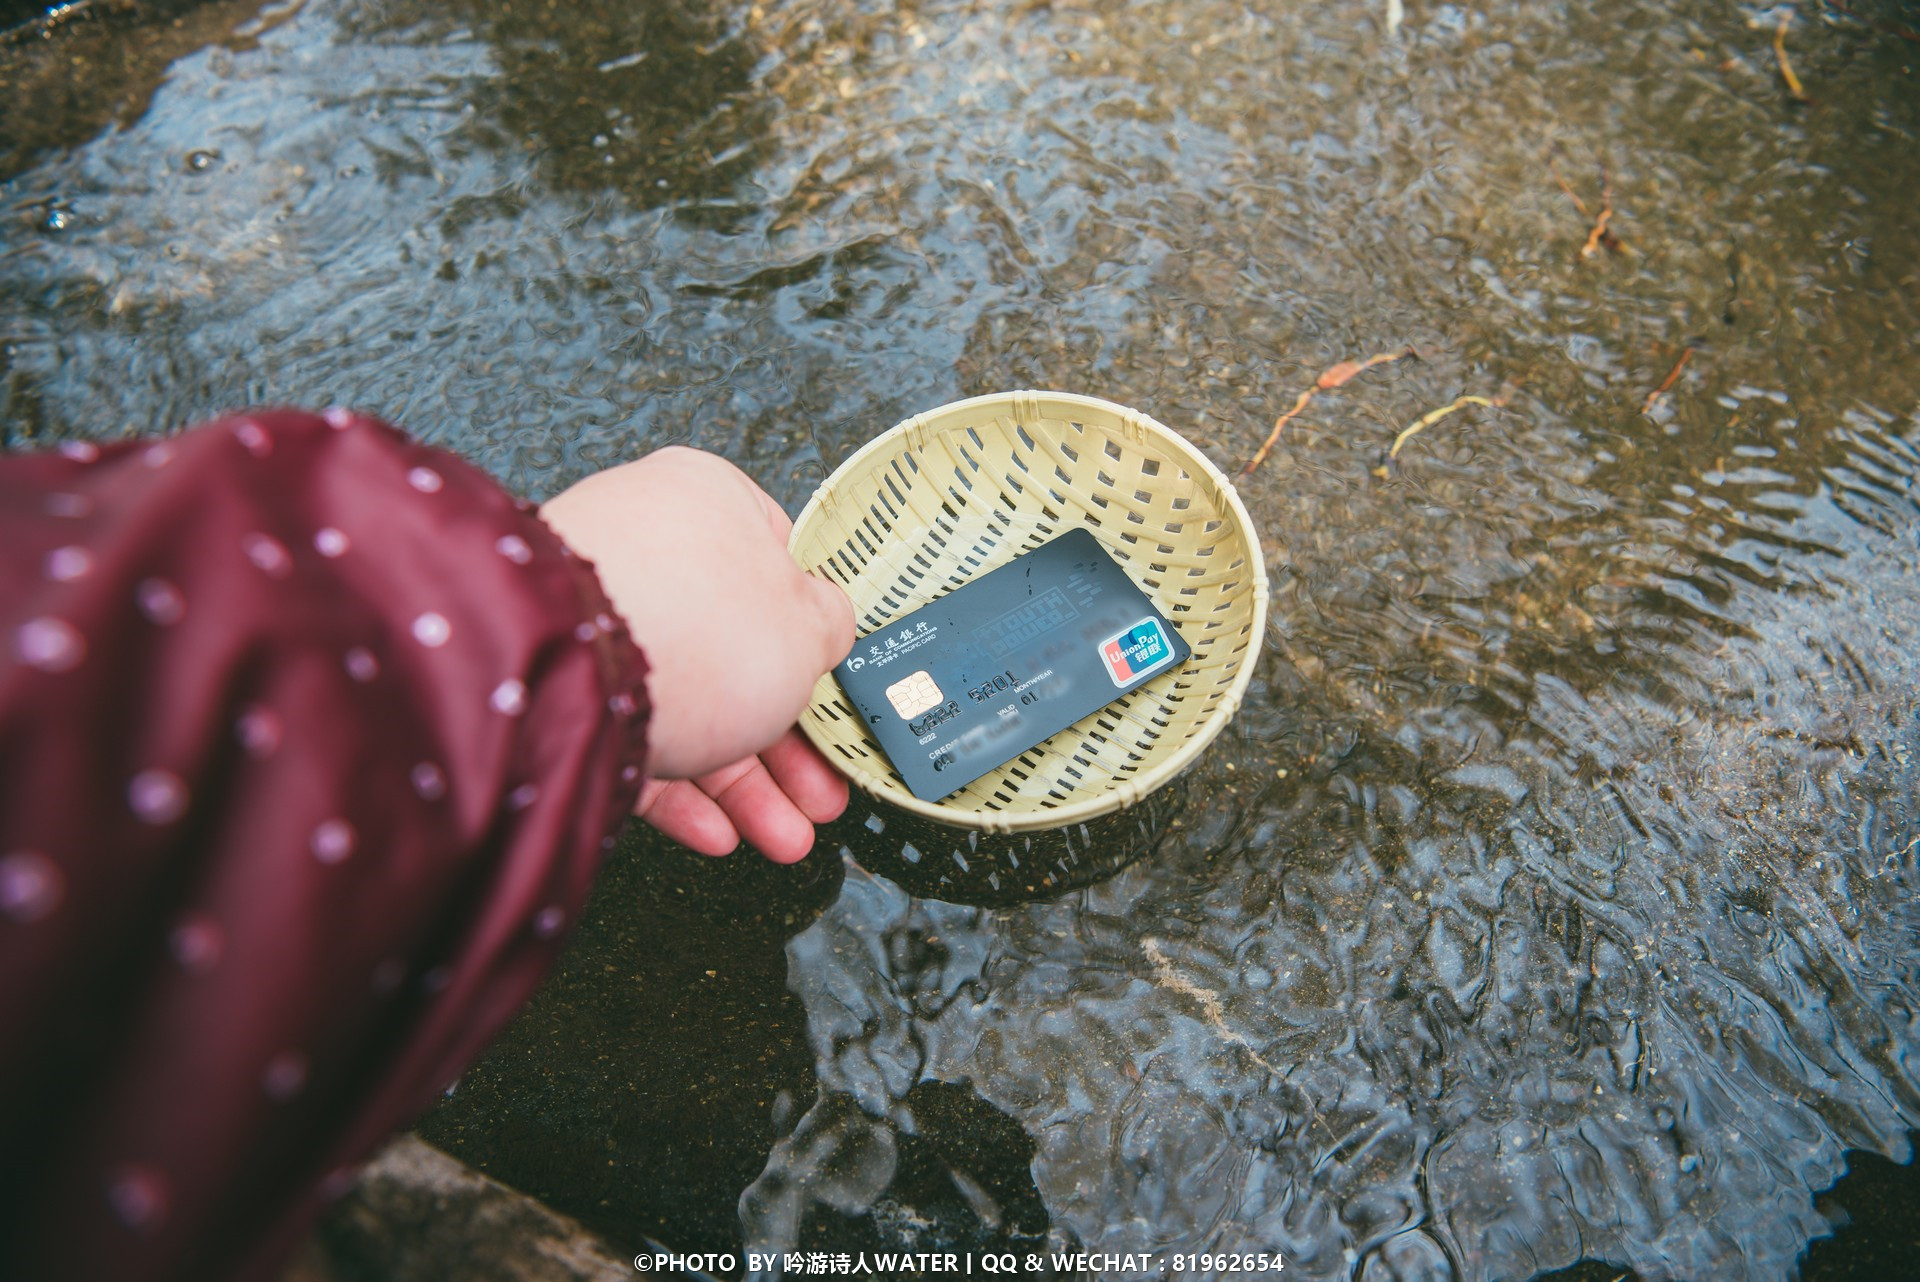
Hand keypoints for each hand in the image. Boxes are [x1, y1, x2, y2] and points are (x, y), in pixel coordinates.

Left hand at [540, 447, 855, 859]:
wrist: (570, 674)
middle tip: (819, 792)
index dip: (814, 635)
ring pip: (691, 708)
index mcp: (709, 504)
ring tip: (784, 840)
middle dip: (787, 743)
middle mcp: (649, 553)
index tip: (835, 689)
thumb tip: (825, 626)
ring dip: (746, 785)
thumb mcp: (810, 629)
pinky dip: (679, 790)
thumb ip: (828, 629)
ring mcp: (600, 622)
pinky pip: (634, 738)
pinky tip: (717, 832)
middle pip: (737, 655)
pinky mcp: (561, 690)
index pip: (775, 562)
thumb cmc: (700, 627)